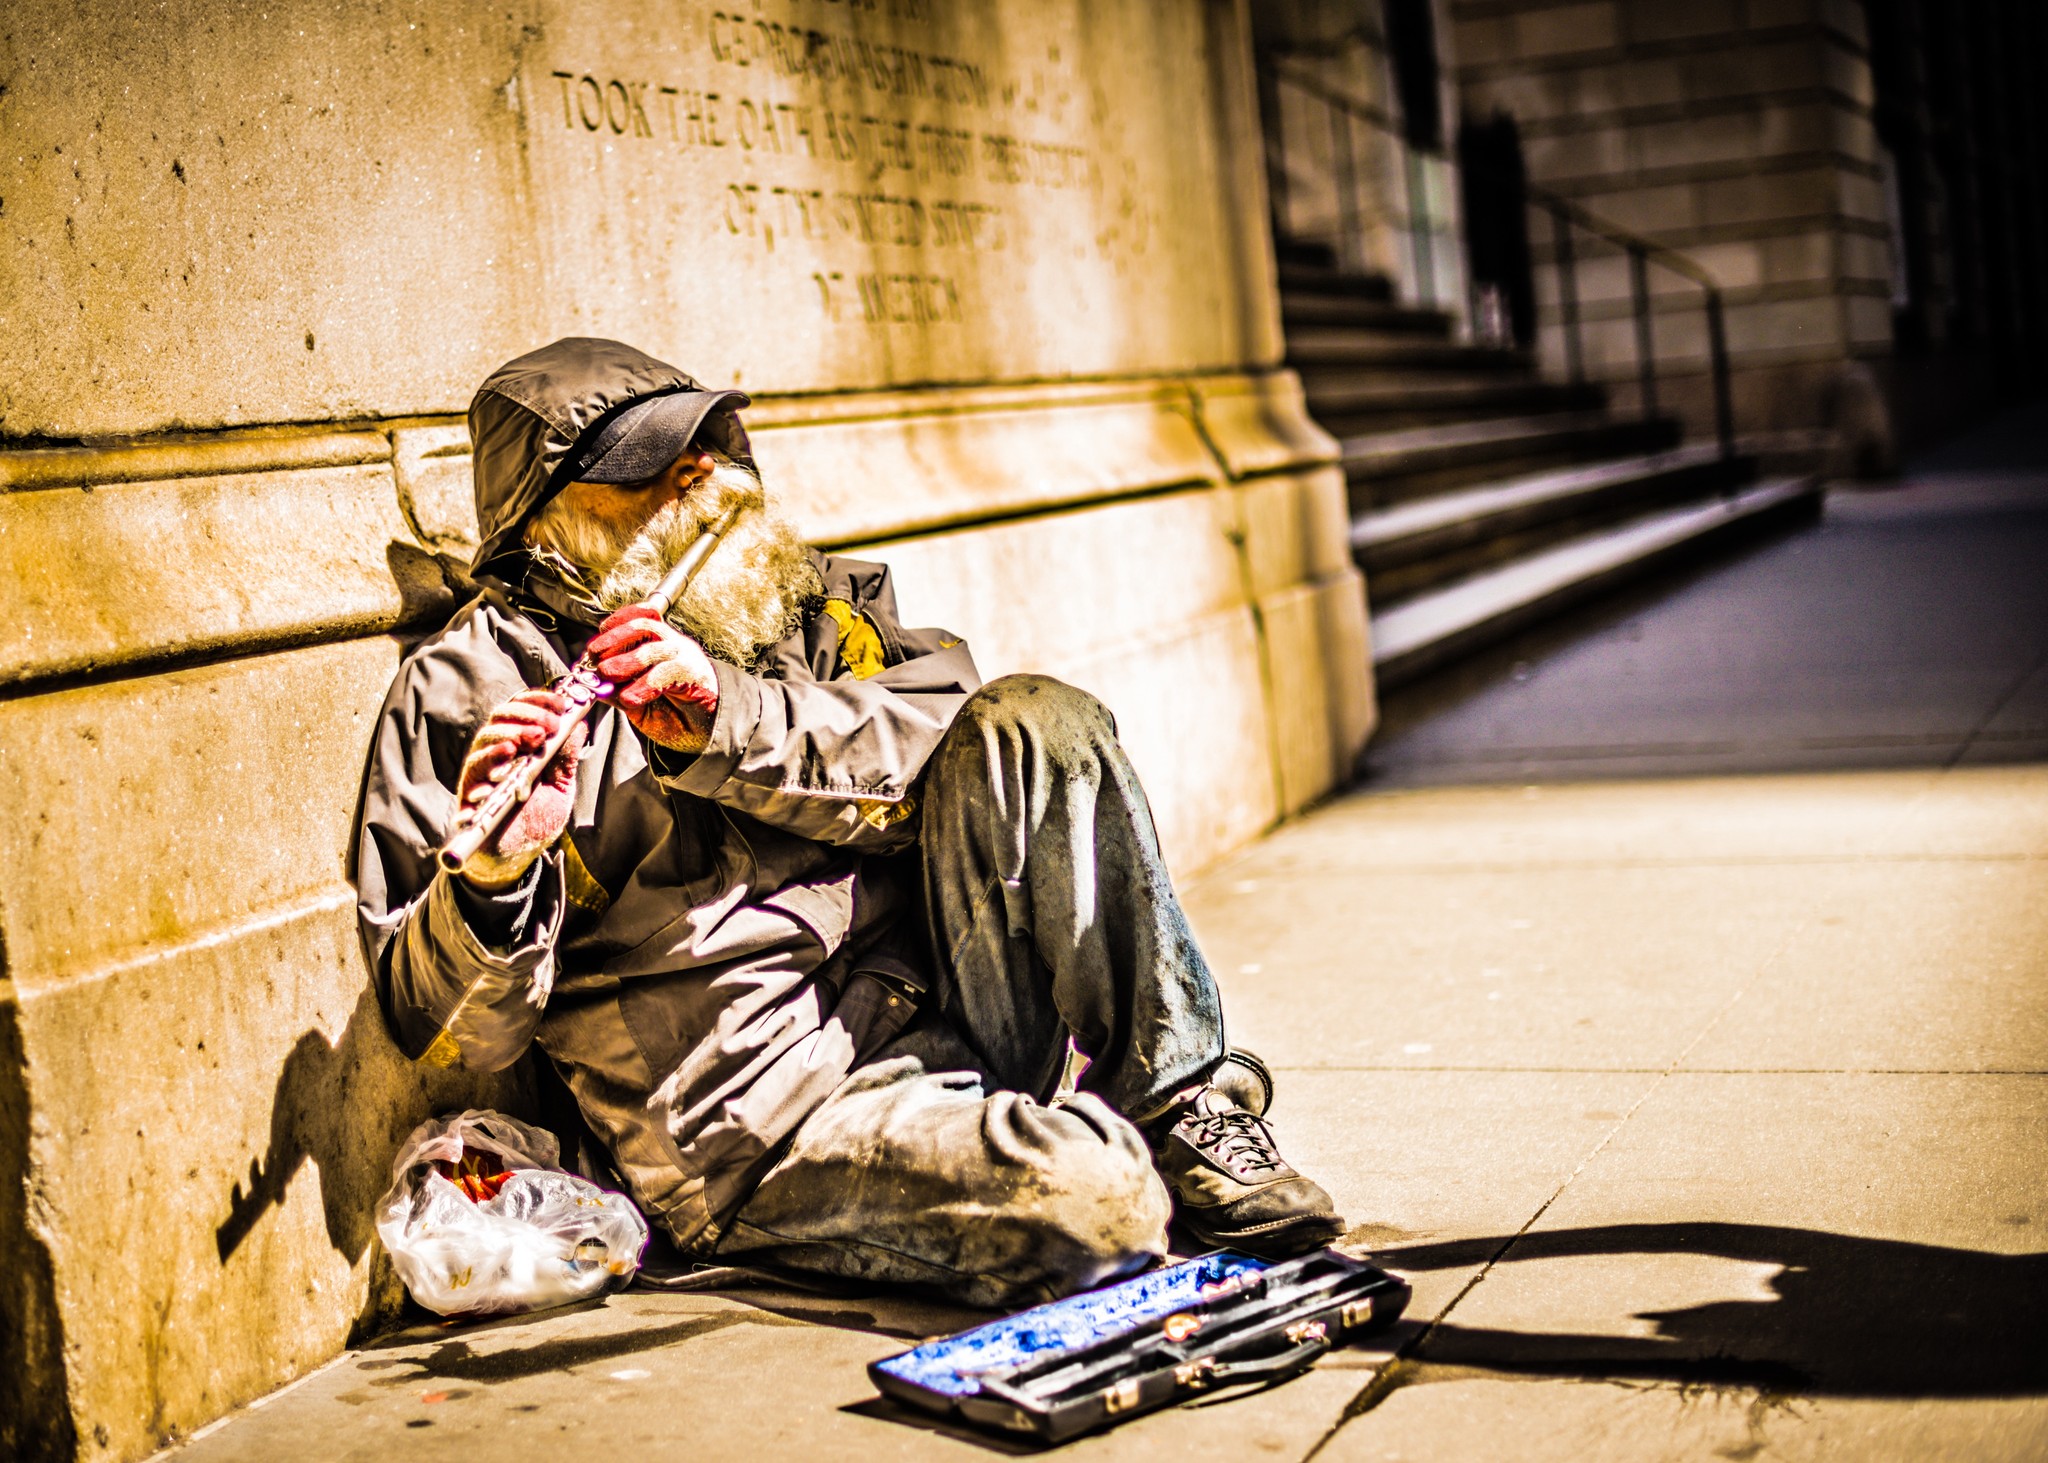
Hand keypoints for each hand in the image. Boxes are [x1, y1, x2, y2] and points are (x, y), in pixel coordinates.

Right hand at [455, 688, 586, 886]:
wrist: (514, 856)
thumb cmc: (535, 820)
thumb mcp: (560, 786)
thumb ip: (566, 757)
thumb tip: (579, 724)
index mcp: (520, 745)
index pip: (524, 710)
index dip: (540, 700)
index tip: (562, 703)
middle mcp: (498, 751)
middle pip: (503, 716)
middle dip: (528, 713)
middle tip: (549, 724)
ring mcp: (482, 768)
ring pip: (488, 735)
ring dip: (513, 731)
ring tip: (534, 737)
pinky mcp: (469, 788)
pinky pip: (475, 766)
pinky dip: (491, 756)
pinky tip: (508, 754)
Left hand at [587, 604, 719, 751]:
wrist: (704, 733)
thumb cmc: (672, 714)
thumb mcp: (636, 702)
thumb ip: (617, 691)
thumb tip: (593, 683)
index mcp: (658, 645)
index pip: (639, 618)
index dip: (616, 622)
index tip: (594, 642)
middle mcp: (672, 645)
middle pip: (644, 626)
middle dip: (613, 639)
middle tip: (594, 657)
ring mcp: (685, 657)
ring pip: (654, 648)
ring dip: (626, 660)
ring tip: (607, 674)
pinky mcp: (695, 675)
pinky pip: (667, 673)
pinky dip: (645, 685)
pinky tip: (631, 698)